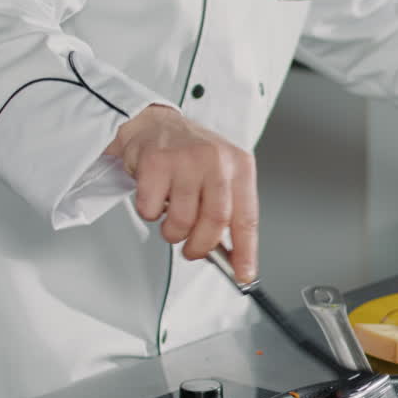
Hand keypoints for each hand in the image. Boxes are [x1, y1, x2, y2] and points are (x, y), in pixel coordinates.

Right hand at [105, 104, 258, 278]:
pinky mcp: (155, 163)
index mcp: (240, 166)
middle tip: (192, 250)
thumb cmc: (190, 155)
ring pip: (182, 221)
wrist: (154, 123)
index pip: (247, 218)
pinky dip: (150, 214)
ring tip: (172, 220)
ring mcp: (186, 160)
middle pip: (215, 222)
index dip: (246, 251)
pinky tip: (155, 196)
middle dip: (201, 246)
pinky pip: (152, 210)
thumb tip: (232, 257)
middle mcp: (216, 160)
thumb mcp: (220, 176)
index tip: (243, 273)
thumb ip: (228, 211)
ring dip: (173, 232)